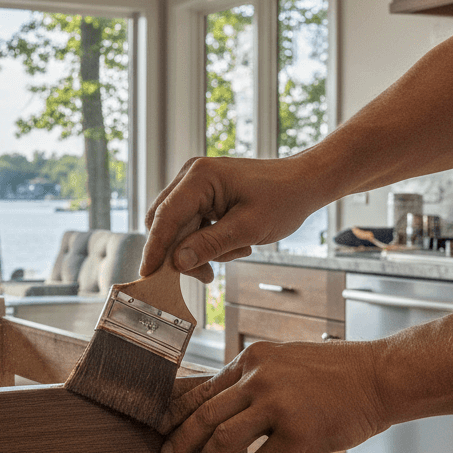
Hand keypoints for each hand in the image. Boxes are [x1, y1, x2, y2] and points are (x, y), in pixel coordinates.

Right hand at [140, 155, 326, 281]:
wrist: (304, 183)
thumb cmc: (283, 198)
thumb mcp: (247, 228)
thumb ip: (209, 245)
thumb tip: (178, 262)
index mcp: (200, 177)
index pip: (165, 217)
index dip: (155, 248)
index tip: (147, 274)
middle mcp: (191, 176)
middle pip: (166, 224)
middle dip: (182, 253)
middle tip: (206, 275)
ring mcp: (196, 185)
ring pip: (179, 229)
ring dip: (200, 249)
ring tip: (236, 251)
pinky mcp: (203, 196)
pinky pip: (192, 226)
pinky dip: (208, 242)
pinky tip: (234, 244)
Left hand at [159, 339, 391, 452]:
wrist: (380, 376)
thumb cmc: (336, 372)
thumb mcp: (285, 360)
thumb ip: (254, 377)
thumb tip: (221, 398)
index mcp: (253, 361)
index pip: (202, 388)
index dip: (176, 411)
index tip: (161, 425)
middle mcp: (259, 379)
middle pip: (204, 414)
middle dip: (180, 439)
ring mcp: (278, 406)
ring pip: (222, 439)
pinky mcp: (298, 434)